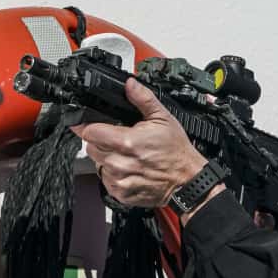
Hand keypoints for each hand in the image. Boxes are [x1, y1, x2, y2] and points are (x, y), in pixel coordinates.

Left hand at [70, 78, 206, 208]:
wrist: (187, 179)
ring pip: (97, 164)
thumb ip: (143, 98)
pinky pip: (105, 180)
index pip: (90, 132)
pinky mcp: (120, 193)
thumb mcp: (163, 118)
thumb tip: (130, 84)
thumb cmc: (176, 151)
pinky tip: (130, 169)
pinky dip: (114, 174)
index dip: (90, 126)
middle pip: (91, 148)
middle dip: (101, 141)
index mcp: (127, 141)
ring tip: (127, 156)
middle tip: (120, 140)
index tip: (91, 125)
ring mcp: (119, 179)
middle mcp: (120, 162)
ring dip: (107, 158)